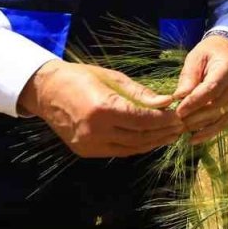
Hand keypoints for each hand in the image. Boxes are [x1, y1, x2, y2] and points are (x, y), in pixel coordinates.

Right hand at [18, 60, 184, 157]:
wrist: (46, 91)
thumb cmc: (80, 77)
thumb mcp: (112, 78)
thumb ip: (140, 93)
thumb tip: (166, 102)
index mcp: (102, 109)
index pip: (143, 120)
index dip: (164, 120)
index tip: (179, 116)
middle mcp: (95, 131)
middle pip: (140, 137)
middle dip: (163, 132)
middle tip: (180, 127)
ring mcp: (89, 144)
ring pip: (131, 148)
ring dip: (153, 142)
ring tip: (170, 135)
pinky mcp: (86, 151)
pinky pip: (119, 151)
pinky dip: (137, 146)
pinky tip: (150, 139)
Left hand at [172, 36, 227, 144]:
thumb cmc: (209, 54)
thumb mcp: (196, 58)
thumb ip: (188, 76)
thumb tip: (178, 97)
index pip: (211, 89)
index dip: (194, 102)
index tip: (178, 111)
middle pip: (214, 107)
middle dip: (193, 117)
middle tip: (174, 124)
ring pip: (218, 119)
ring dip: (198, 127)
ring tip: (179, 131)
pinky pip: (222, 124)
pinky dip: (208, 133)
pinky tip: (193, 139)